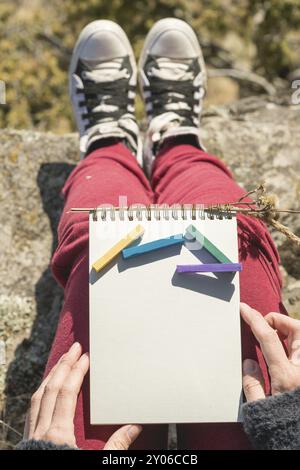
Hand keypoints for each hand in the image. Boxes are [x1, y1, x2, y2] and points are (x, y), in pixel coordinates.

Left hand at [25, 342, 141, 448]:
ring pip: (37, 397)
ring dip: (50, 377)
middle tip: (73, 348)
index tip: (85, 357)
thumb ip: (116, 447)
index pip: (67, 393)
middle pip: (50, 389)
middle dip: (62, 365)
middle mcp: (42, 431)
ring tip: (61, 363)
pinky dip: (40, 394)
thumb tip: (134, 427)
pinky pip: (32, 410)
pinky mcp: (28, 443)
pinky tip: (46, 392)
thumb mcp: (100, 465)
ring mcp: (32, 436)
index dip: (76, 372)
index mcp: (59, 435)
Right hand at [241, 303, 299, 401]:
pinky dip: (295, 343)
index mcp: (287, 377)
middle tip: (264, 325)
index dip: (255, 319)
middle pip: (297, 330)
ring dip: (290, 330)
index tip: (244, 309)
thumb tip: (248, 362)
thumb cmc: (284, 427)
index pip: (270, 338)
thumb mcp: (261, 410)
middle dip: (280, 321)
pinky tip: (286, 350)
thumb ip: (252, 384)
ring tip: (275, 335)